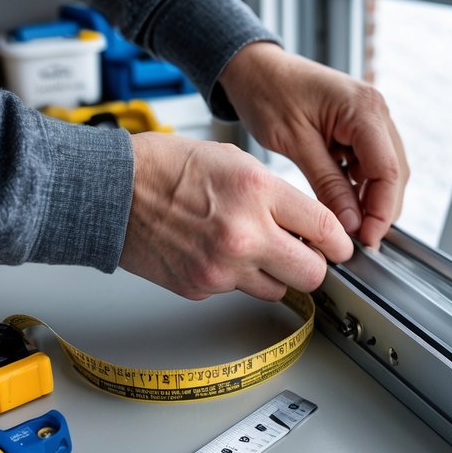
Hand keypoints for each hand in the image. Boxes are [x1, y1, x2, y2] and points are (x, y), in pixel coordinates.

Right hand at [119, 134, 353, 300]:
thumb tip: (308, 227)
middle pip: (313, 274)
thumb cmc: (167, 167)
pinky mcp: (200, 288)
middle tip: (306, 255)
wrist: (111, 192)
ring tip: (250, 248)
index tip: (339, 246)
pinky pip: (236, 291)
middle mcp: (244, 234)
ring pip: (277, 289)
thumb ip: (276, 197)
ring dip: (274, 274)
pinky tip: (214, 251)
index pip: (327, 230)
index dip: (339, 242)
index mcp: (257, 192)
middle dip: (315, 266)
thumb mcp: (235, 162)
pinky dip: (234, 277)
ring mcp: (221, 268)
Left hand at [220, 43, 408, 247]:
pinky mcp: (361, 124)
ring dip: (371, 199)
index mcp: (364, 108)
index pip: (388, 170)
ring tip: (349, 225)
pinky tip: (344, 202)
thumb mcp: (295, 143)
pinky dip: (361, 185)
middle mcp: (376, 109)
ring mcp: (372, 116)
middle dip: (380, 209)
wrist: (255, 67)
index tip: (366, 239)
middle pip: (394, 172)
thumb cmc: (268, 93)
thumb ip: (328, 184)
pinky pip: (370, 161)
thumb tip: (352, 223)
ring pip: (386, 170)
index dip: (381, 211)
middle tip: (358, 240)